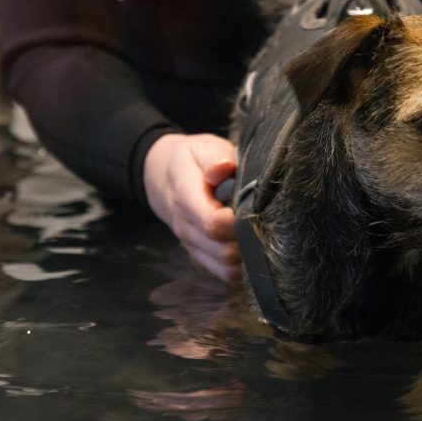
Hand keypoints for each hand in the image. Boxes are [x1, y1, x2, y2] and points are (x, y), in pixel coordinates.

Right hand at [143, 133, 241, 281]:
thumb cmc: (193, 160)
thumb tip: (224, 168)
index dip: (236, 221)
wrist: (164, 178)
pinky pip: (224, 273)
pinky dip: (241, 265)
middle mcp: (185, 226)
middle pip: (223, 250)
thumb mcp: (202, 147)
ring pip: (225, 267)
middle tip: (258, 217)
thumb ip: (214, 157)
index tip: (250, 206)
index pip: (212, 222)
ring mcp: (191, 244)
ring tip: (253, 229)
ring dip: (246, 254)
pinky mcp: (199, 255)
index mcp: (185, 196)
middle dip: (247, 238)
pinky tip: (247, 244)